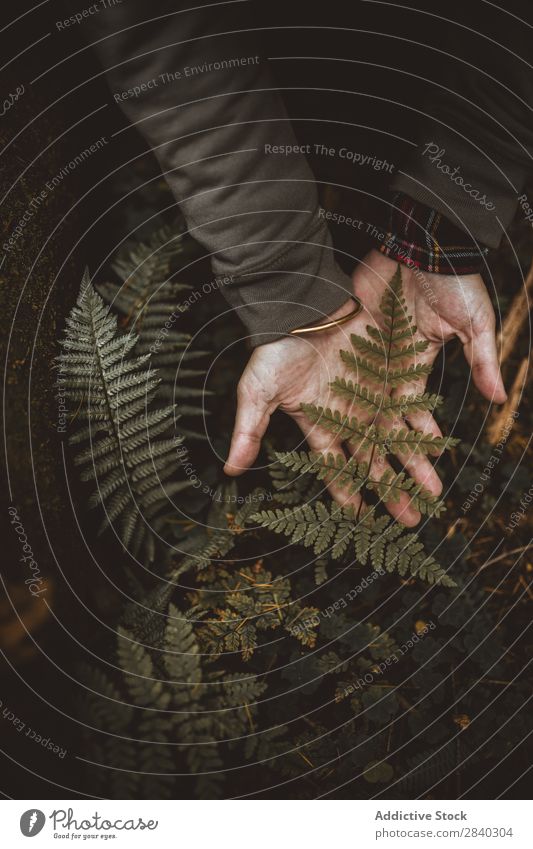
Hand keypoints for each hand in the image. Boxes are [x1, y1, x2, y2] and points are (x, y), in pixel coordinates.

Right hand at [224, 252, 478, 526]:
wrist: (303, 304)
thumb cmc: (277, 349)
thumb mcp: (258, 392)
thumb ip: (249, 430)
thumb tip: (230, 470)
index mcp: (319, 425)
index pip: (334, 468)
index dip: (348, 495)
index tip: (362, 520)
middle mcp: (348, 416)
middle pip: (372, 461)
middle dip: (391, 491)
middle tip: (411, 519)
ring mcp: (370, 397)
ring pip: (396, 440)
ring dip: (414, 466)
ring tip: (433, 491)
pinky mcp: (389, 376)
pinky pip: (410, 408)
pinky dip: (423, 428)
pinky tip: (437, 446)